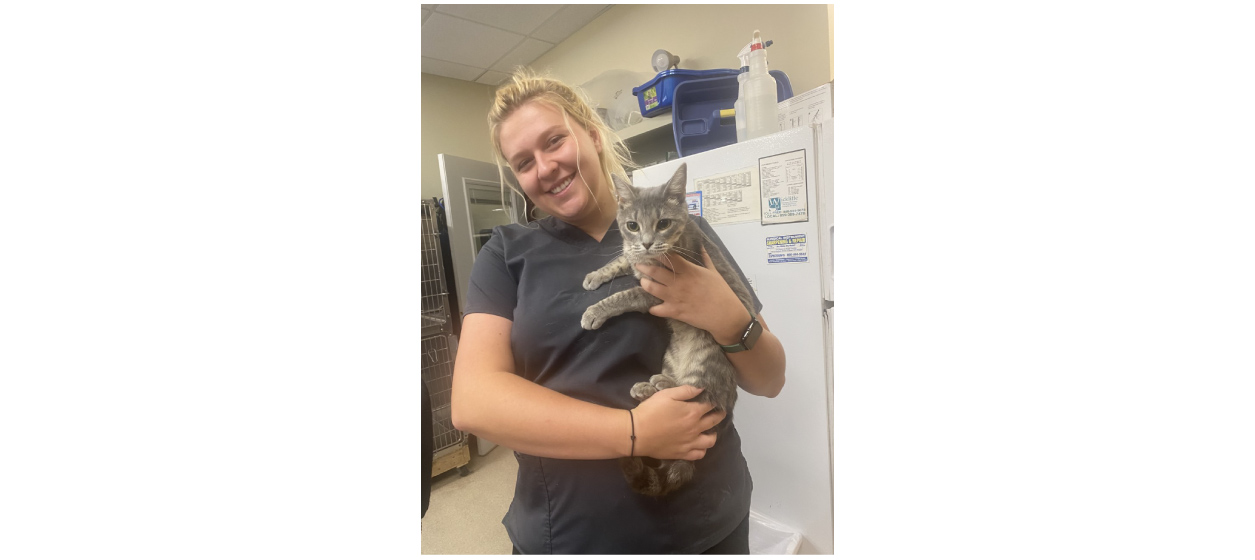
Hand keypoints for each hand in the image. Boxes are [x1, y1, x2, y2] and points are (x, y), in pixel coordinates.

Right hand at [631, 385, 724, 460]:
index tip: (715, 399)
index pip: (710, 405)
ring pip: (711, 441)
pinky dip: (702, 449)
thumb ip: (686, 390)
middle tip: (719, 411)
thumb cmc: (651, 411)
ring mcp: (690, 443)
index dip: (714, 401)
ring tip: (710, 430)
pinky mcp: (683, 454)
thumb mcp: (667, 394)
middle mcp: (695, 428)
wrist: (637, 433)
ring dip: (713, 434)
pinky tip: (699, 444)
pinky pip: (699, 454)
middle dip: (719, 414)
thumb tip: (702, 388)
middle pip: (714, 421)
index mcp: (692, 412)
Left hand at [635, 247, 750, 344]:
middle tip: (638, 264)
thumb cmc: (721, 291)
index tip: (652, 251)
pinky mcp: (674, 311)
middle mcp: (678, 282)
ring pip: (652, 288)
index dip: (658, 254)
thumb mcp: (714, 272)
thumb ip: (705, 258)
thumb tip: (701, 246)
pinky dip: (652, 308)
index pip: (669, 258)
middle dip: (644, 266)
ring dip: (645, 284)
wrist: (724, 314)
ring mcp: (675, 297)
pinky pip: (657, 309)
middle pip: (655, 271)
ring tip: (643, 281)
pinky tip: (652, 306)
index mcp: (688, 270)